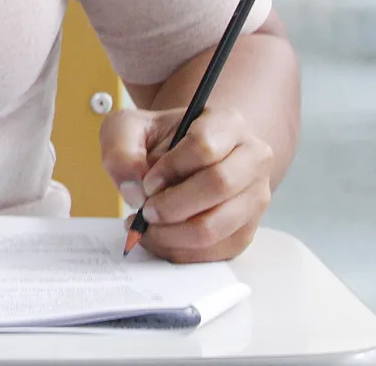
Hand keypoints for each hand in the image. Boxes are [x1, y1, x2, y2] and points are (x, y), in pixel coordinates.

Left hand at [101, 105, 273, 262]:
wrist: (182, 159)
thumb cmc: (158, 141)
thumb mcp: (129, 128)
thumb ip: (121, 148)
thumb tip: (133, 187)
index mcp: (228, 124)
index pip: (205, 146)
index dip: (170, 168)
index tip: (147, 181)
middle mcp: (252, 159)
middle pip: (219, 186)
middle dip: (172, 205)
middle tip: (145, 210)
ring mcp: (255, 197)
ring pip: (217, 226)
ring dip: (173, 234)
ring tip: (148, 225)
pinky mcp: (246, 231)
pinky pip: (214, 252)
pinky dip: (180, 251)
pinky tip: (160, 237)